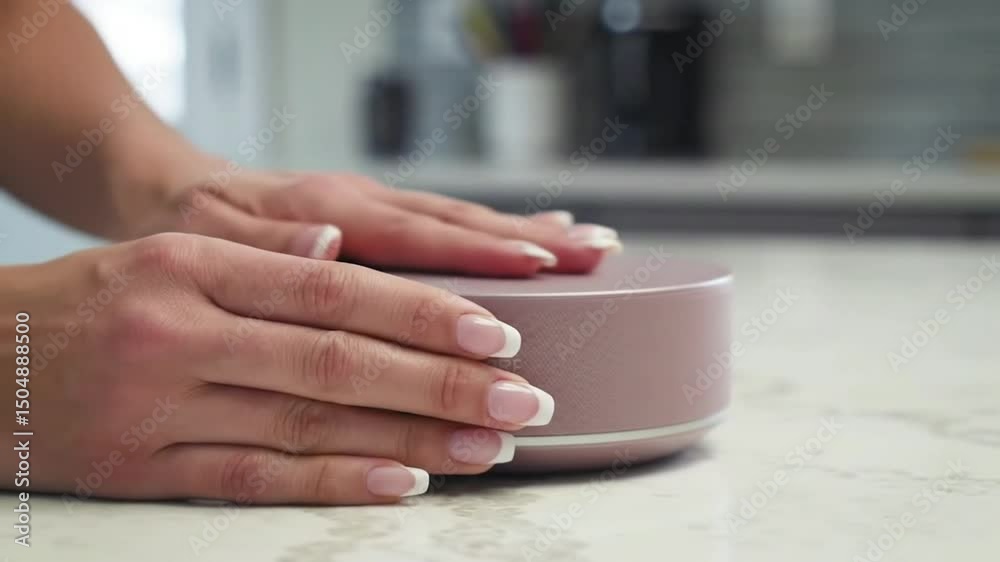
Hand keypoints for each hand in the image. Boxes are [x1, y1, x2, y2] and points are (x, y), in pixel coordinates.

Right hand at [4, 233, 555, 504]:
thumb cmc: (93, 299)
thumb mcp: (168, 251)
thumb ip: (261, 254)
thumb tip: (341, 245)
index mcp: (195, 268)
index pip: (334, 289)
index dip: (422, 313)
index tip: (498, 332)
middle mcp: (184, 334)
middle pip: (338, 361)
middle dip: (441, 383)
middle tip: (522, 399)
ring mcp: (167, 409)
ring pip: (311, 427)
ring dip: (410, 439)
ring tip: (488, 447)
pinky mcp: (150, 472)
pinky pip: (257, 481)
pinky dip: (336, 484)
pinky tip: (405, 485)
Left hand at [146, 159, 621, 276]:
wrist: (167, 192)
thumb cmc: (184, 226)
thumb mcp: (203, 243)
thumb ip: (264, 248)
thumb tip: (326, 248)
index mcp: (325, 209)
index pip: (414, 232)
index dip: (477, 250)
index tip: (538, 265)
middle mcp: (360, 202)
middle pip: (459, 220)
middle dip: (531, 238)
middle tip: (595, 255)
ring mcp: (373, 206)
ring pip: (463, 218)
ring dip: (528, 232)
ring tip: (591, 246)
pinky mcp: (376, 217)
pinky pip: (447, 224)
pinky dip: (497, 233)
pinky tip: (536, 240)